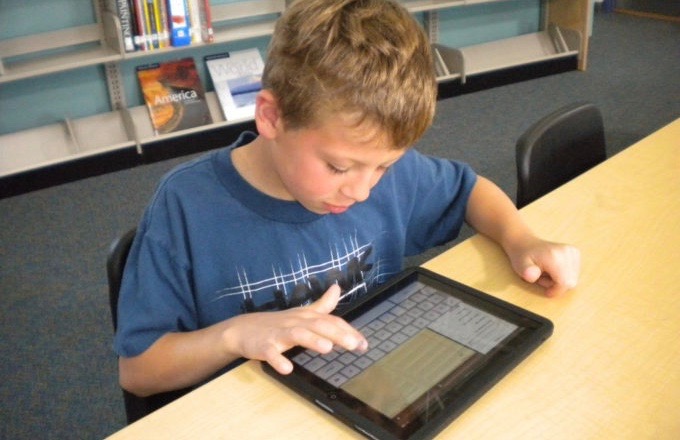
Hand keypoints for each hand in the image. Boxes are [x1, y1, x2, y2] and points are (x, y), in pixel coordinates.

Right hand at [225, 284, 367, 373]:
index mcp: (305, 317)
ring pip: (297, 334)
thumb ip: (322, 305)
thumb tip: (337, 288)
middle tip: (355, 345)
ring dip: (312, 340)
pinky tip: (287, 368)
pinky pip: (271, 353)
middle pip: (318, 325)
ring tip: (327, 348)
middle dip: (337, 334)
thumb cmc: (277, 324)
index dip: (347, 331)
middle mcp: (295, 323)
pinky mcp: (263, 346)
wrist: (242, 329)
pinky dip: (278, 360)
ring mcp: (278, 334)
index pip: (330, 321)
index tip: (364, 343)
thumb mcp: (301, 313)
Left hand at [509, 238, 580, 296]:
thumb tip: (532, 276)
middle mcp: (566, 252)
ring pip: (573, 279)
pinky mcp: (575, 252)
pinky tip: (553, 269)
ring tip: (546, 272)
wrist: (525, 243)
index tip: (546, 291)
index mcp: (554, 256)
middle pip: (571, 282)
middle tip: (542, 277)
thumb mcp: (520, 266)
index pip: (565, 283)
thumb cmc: (522, 256)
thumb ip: (526, 272)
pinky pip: (574, 273)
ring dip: (559, 280)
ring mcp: (572, 251)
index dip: (556, 291)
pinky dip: (564, 275)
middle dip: (556, 285)